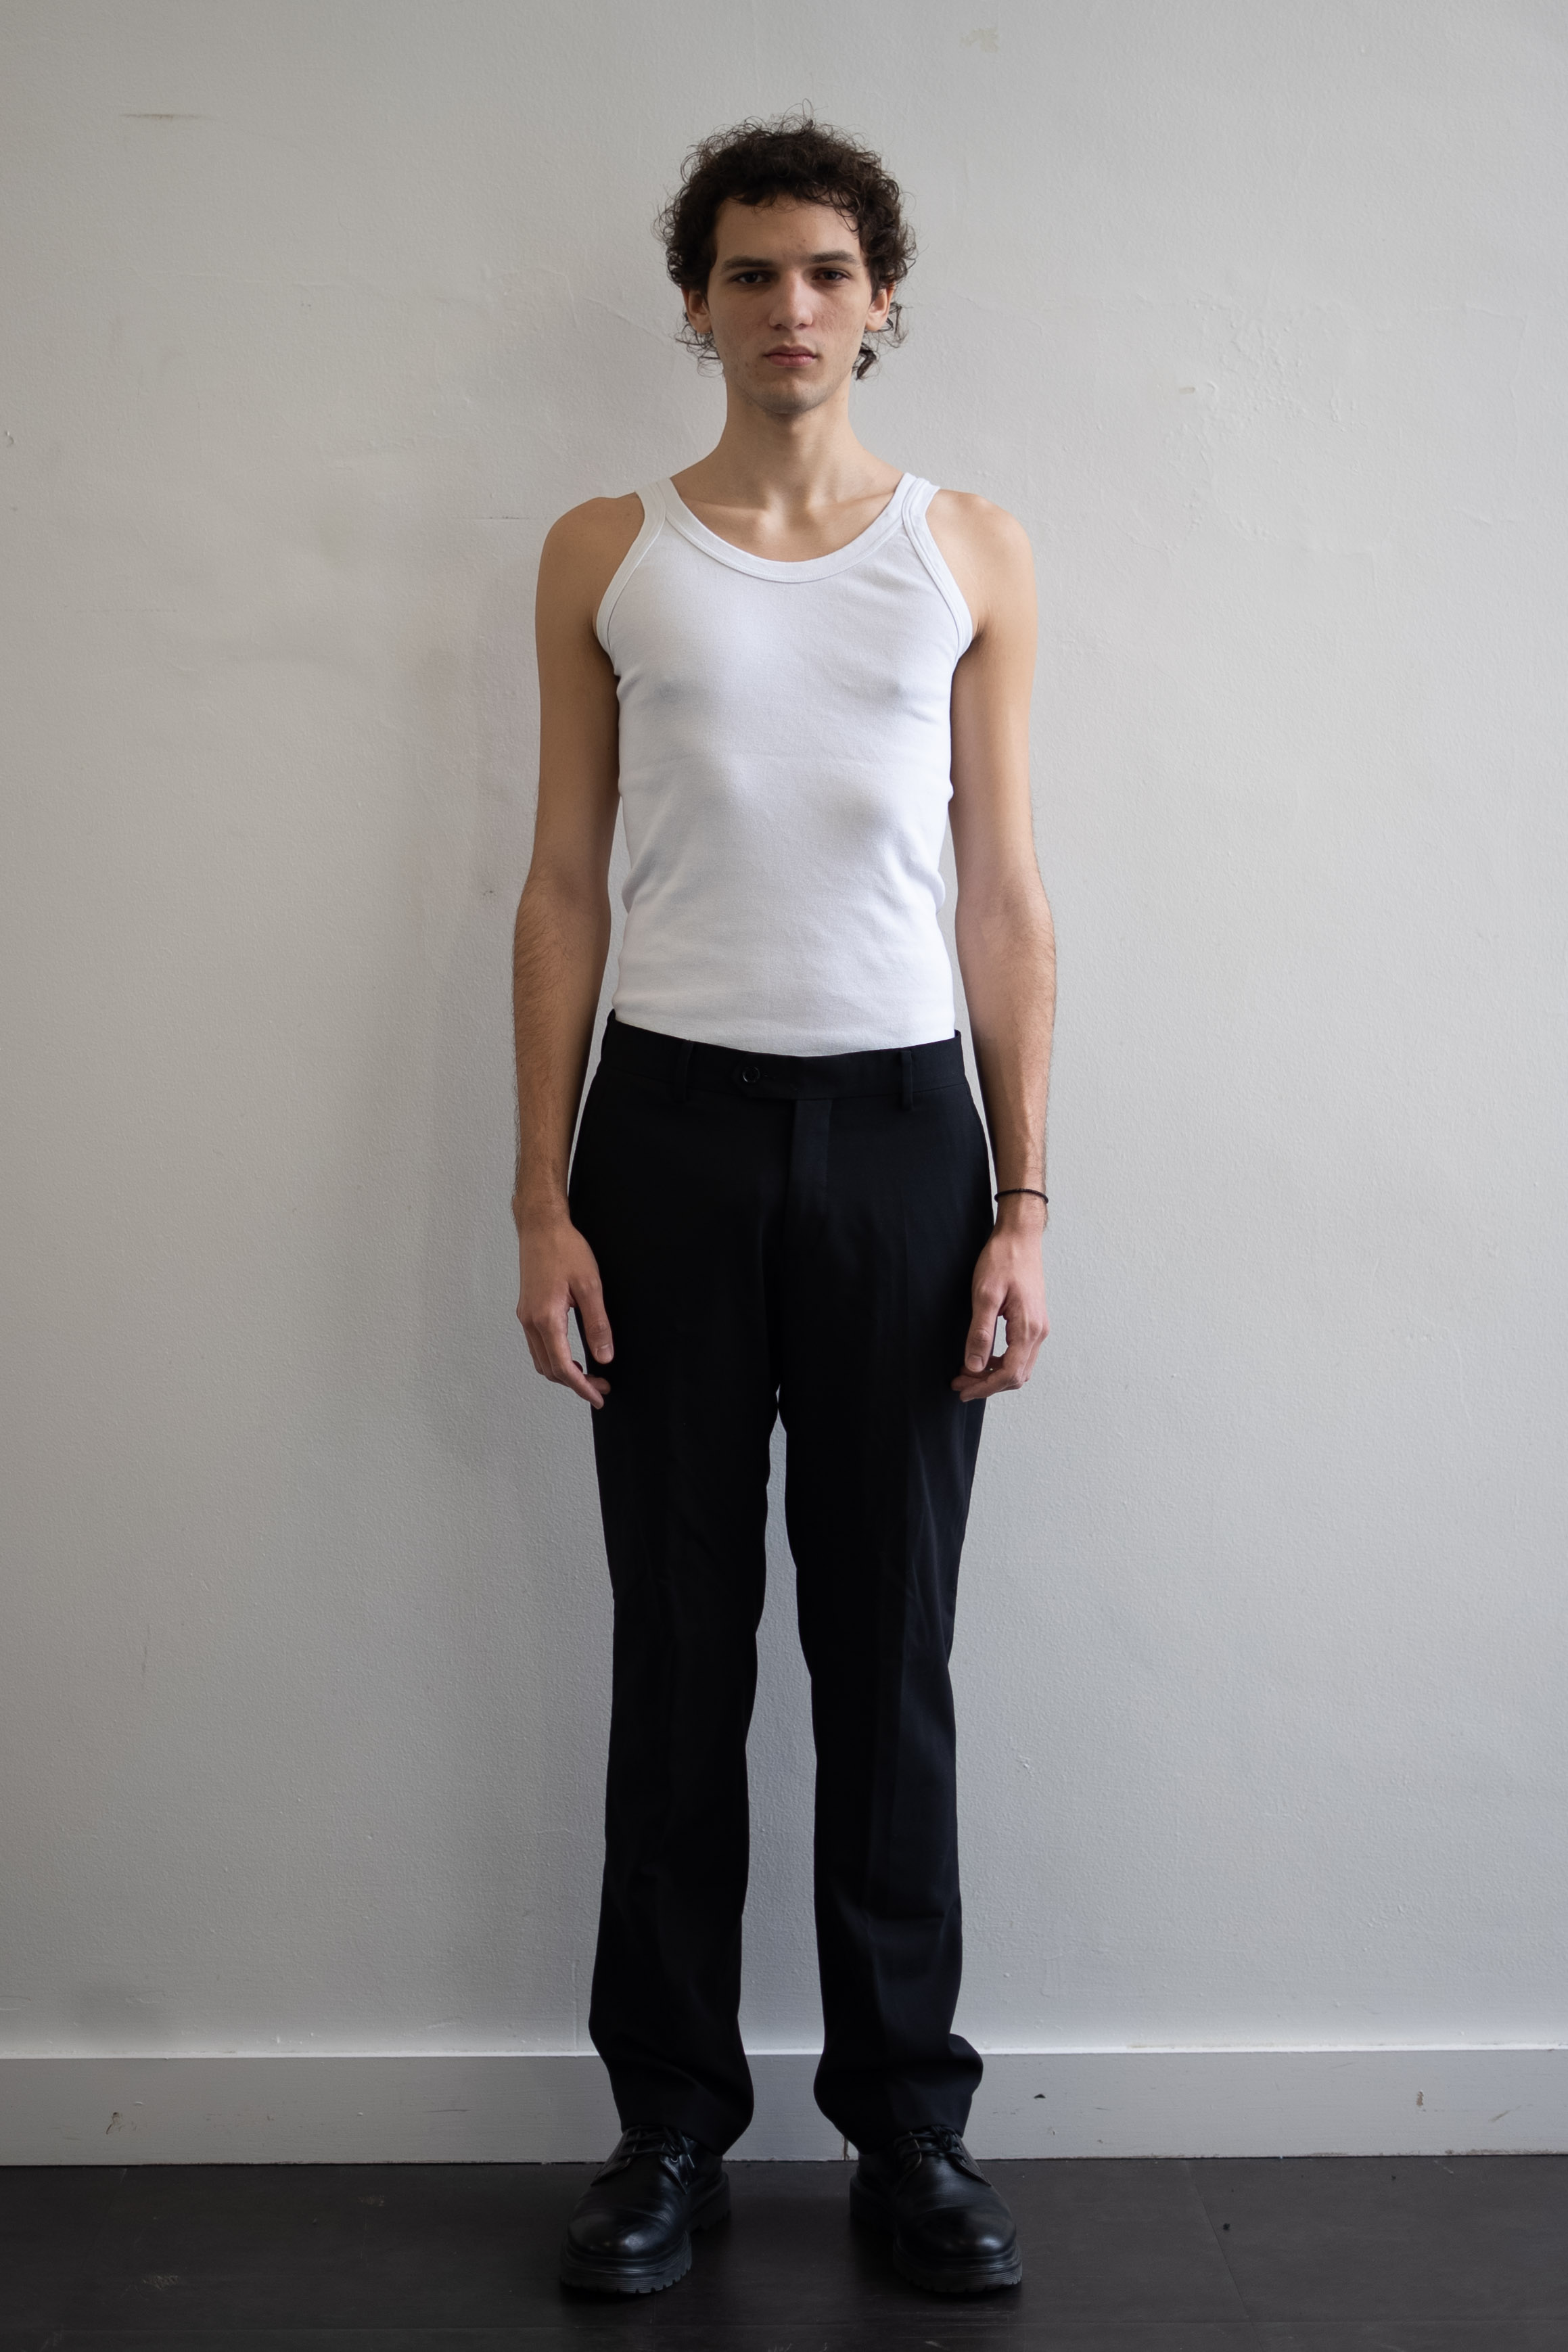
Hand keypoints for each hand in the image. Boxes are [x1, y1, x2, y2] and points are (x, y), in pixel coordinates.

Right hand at [516, 1208, 613, 1407]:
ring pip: (541, 1359)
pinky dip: (554, 1357)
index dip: (582, 1388)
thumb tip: (604, 1358)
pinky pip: (537, 1345)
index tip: (599, 1397)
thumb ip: (598, 1325)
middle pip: (549, 1369)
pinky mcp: (526, 1309)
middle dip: (574, 1383)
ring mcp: (525, 1316)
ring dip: (563, 1372)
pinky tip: (571, 1354)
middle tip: (601, 1386)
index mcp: (546, 1319)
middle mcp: (530, 1322)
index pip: (563, 1367)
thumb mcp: (590, 1286)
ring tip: (588, 1374)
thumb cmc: (565, 1249)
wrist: (541, 1226)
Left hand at [952, 1207, 1048, 1402]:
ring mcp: (1039, 1327)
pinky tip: (982, 1357)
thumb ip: (980, 1333)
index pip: (1009, 1373)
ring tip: (967, 1373)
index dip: (984, 1387)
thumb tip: (974, 1366)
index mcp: (1028, 1328)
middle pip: (1016, 1376)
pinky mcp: (1034, 1321)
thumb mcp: (985, 1295)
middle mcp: (1038, 1332)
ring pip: (1020, 1367)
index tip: (962, 1389)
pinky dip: (1002, 1362)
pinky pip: (1021, 1353)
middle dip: (987, 1385)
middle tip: (959, 1383)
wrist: (1020, 1237)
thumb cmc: (1002, 1260)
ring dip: (994, 1375)